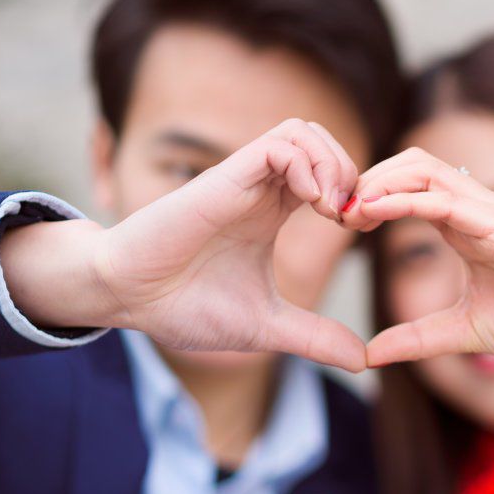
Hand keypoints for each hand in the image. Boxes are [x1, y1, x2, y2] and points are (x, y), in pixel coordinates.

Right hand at [2, 119, 366, 371]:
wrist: (131, 300)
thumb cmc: (186, 306)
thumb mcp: (268, 326)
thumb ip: (315, 338)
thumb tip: (363, 360)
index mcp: (273, 212)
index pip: (330, 175)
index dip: (358, 194)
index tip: (361, 231)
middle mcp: (262, 190)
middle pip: (323, 143)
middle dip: (352, 173)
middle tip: (352, 218)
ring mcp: (244, 181)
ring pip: (303, 132)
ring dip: (332, 163)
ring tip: (332, 210)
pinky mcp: (225, 180)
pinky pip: (278, 144)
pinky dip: (305, 164)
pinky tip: (311, 203)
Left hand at [344, 147, 493, 369]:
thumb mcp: (463, 332)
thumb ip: (418, 338)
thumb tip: (371, 353)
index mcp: (466, 228)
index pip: (409, 190)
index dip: (370, 198)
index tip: (337, 223)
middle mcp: (477, 211)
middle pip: (410, 165)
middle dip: (367, 180)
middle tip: (334, 210)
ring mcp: (491, 213)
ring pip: (423, 170)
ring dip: (379, 182)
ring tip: (346, 209)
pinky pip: (445, 200)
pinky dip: (403, 199)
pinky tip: (373, 212)